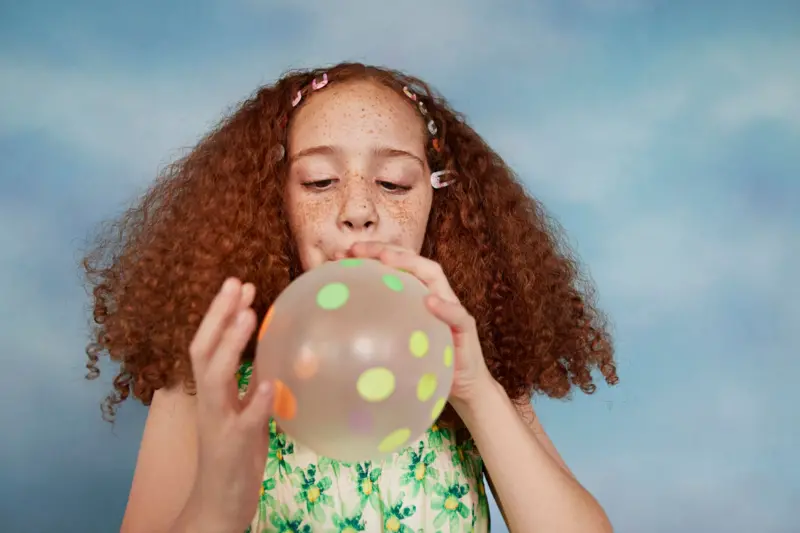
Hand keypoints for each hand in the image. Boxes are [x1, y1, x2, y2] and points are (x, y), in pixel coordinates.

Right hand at [182, 278, 273, 531]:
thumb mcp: (243, 415)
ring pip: (216, 378)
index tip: (237, 284)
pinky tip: (269, 383)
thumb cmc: (234, 456)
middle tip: (237, 282)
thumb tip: (272, 360)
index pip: (208, 345)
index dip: (219, 314)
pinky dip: (255, 401)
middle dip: (218, 315)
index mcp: (212, 393)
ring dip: (231, 345)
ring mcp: (219, 424)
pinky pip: (244, 422)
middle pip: (203, 351)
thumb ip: (252, 387)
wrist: (219, 504)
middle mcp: (209, 403)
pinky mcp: (234, 447)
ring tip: (249, 315)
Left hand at [345, 243, 495, 415]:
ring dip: (410, 264)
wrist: (462, 388)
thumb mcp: (394, 344)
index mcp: (416, 295)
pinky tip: (429, 302)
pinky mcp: (464, 328)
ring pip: (434, 275)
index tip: (341, 254)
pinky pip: (456, 314)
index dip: (369, 255)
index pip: (394, 265)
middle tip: (355, 249)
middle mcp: (434, 294)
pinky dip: (444, 307)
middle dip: (384, 250)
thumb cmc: (424, 363)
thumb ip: (374, 330)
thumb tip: (334, 329)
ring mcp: (451, 308)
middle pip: (411, 261)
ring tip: (386, 259)